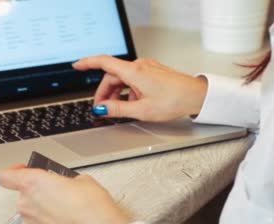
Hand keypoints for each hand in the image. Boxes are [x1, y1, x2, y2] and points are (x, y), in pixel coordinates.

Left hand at [0, 166, 131, 223]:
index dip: (14, 171)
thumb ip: (64, 180)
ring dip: (43, 206)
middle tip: (57, 189)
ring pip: (31, 209)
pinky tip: (66, 218)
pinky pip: (38, 222)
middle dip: (38, 190)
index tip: (24, 169)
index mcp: (32, 183)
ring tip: (66, 205)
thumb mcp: (82, 180)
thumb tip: (65, 185)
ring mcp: (31, 222)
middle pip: (23, 193)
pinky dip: (48, 219)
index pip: (7, 176)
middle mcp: (26, 203)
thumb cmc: (92, 208)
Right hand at [73, 55, 207, 121]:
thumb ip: (118, 109)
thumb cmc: (175, 101)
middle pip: (112, 76)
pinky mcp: (152, 73)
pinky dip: (128, 92)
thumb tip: (101, 109)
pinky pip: (133, 80)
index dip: (87, 63)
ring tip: (120, 110)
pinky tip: (133, 105)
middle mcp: (139, 66)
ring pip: (122, 79)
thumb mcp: (142, 110)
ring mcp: (147, 68)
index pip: (104, 63)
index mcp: (134, 72)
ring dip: (117, 94)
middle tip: (101, 109)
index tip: (77, 66)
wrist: (196, 96)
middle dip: (104, 92)